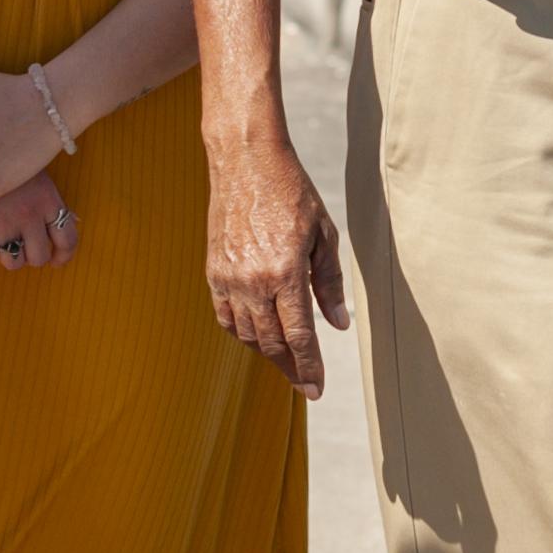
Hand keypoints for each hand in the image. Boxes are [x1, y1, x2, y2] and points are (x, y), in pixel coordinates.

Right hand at [0, 172, 77, 270]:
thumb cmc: (4, 154)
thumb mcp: (34, 172)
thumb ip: (51, 199)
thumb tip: (71, 221)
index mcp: (48, 200)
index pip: (67, 240)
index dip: (63, 256)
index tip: (54, 260)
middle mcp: (30, 214)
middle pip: (39, 257)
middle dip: (29, 255)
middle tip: (18, 244)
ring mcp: (3, 221)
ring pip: (12, 263)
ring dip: (6, 255)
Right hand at [202, 125, 346, 399]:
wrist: (246, 162)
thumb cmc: (291, 192)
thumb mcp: (323, 234)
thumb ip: (329, 283)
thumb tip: (338, 324)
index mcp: (285, 273)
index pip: (299, 337)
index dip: (309, 367)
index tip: (316, 390)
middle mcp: (254, 282)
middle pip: (271, 343)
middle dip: (290, 369)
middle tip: (304, 384)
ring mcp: (229, 278)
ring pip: (247, 334)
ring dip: (267, 352)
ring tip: (286, 359)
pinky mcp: (214, 271)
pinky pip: (226, 316)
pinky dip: (242, 333)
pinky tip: (257, 335)